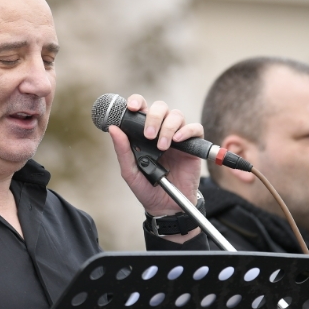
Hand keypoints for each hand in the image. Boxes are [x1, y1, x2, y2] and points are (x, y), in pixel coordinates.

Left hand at [108, 94, 204, 223]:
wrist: (166, 206)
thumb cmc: (147, 188)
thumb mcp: (130, 172)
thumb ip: (122, 150)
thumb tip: (113, 129)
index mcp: (143, 133)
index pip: (141, 109)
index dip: (137, 102)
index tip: (132, 107)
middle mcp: (160, 131)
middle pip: (160, 107)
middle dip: (153, 117)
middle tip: (148, 136)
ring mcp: (177, 137)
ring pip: (176, 115)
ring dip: (168, 127)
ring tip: (162, 146)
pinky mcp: (192, 146)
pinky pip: (195, 128)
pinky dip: (186, 131)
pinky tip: (177, 141)